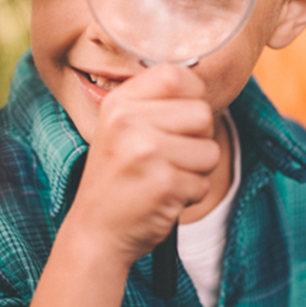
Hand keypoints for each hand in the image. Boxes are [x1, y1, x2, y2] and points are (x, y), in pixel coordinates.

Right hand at [64, 64, 219, 268]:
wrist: (96, 231)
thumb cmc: (118, 177)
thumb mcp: (121, 127)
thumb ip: (154, 103)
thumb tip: (198, 82)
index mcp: (119, 102)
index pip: (177, 74)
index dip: (192, 94)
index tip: (181, 116)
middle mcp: (129, 122)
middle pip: (202, 113)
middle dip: (198, 138)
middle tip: (169, 156)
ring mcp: (146, 152)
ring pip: (210, 150)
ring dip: (196, 170)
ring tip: (164, 177)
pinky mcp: (164, 184)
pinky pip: (204, 182)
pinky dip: (190, 194)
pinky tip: (163, 197)